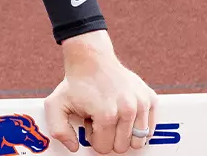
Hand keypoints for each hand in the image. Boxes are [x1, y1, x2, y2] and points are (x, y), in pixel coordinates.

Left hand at [43, 31, 157, 153]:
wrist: (92, 58)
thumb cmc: (75, 83)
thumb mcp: (56, 104)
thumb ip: (58, 130)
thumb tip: (74, 147)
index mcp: (106, 114)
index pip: (104, 148)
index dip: (94, 137)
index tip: (90, 122)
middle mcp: (128, 109)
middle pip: (122, 147)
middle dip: (110, 136)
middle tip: (101, 117)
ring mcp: (141, 103)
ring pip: (137, 141)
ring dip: (124, 133)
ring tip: (112, 115)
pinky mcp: (151, 98)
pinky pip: (150, 129)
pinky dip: (137, 126)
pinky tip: (124, 114)